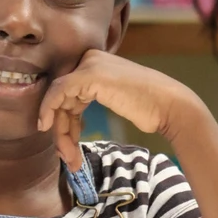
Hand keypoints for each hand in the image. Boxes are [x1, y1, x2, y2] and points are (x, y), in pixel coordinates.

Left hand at [38, 50, 197, 168]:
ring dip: (61, 132)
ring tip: (70, 158)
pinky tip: (48, 129)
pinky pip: (58, 92)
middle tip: (68, 157)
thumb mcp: (111, 100)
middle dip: (61, 130)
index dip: (63, 122)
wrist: (169, 106)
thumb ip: (86, 102)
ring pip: (58, 100)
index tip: (67, 147)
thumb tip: (60, 119)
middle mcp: (90, 59)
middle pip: (61, 98)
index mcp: (95, 63)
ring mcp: (90, 64)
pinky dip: (49, 110)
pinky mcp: (89, 74)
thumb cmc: (147, 107)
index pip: (67, 93)